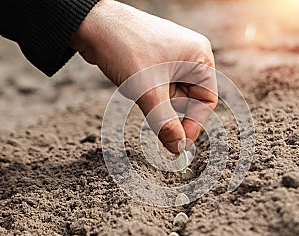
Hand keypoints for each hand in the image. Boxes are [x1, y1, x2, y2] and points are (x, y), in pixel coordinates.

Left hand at [70, 0, 216, 152]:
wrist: (92, 24)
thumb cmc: (126, 47)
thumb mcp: (149, 91)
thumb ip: (165, 123)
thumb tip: (178, 148)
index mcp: (199, 57)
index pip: (206, 101)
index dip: (194, 124)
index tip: (178, 144)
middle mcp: (190, 56)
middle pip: (189, 99)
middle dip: (169, 110)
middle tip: (151, 113)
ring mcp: (172, 58)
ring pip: (171, 95)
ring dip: (156, 101)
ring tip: (138, 86)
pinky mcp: (156, 61)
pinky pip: (159, 87)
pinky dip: (148, 93)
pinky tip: (132, 80)